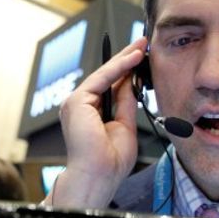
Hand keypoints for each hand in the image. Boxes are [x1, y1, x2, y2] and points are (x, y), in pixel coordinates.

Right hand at [52, 37, 146, 208]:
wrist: (99, 174)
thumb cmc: (110, 161)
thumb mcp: (125, 124)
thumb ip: (125, 102)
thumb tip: (131, 82)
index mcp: (89, 114)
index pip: (109, 85)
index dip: (126, 70)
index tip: (142, 57)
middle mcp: (80, 106)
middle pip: (106, 76)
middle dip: (126, 58)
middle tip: (143, 43)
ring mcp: (75, 103)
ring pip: (104, 74)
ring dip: (124, 59)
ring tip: (142, 46)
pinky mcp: (76, 101)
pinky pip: (101, 78)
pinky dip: (118, 67)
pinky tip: (133, 58)